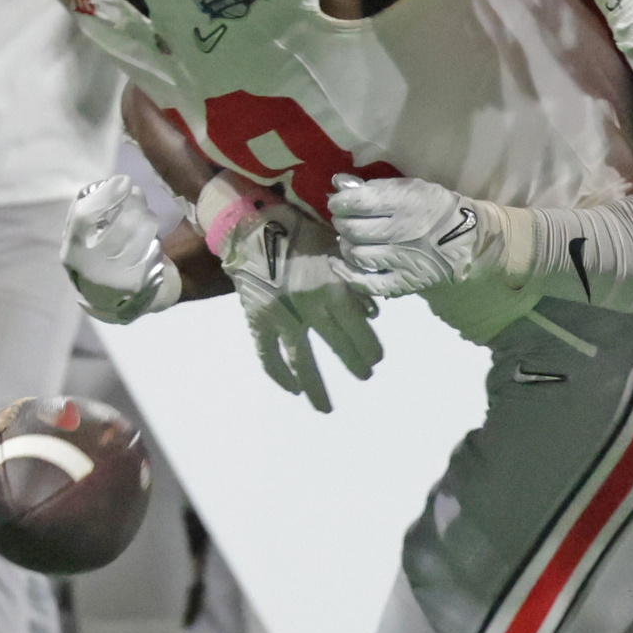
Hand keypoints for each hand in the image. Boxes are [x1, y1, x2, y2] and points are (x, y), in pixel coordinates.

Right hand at [61, 176, 177, 322]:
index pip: (85, 216)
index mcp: (71, 251)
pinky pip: (153, 251)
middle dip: (134, 203)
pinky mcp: (138, 284)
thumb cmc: (94, 258)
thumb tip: (111, 185)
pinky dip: (153, 240)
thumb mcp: (80, 240)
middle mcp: (91, 267)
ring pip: (142, 236)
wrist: (109, 302)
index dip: (106, 195)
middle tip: (137, 193)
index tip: (123, 180)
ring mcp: (116, 278)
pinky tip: (150, 240)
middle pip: (122, 224)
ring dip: (147, 219)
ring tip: (145, 215)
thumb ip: (88, 214)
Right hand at [221, 204, 381, 410]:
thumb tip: (374, 313)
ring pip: (303, 361)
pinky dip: (280, 374)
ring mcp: (284, 319)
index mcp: (335, 291)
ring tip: (325, 407)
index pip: (360, 330)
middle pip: (338, 347)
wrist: (256, 226)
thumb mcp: (339, 251)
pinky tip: (292, 388)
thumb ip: (356, 282)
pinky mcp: (259, 321)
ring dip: (316, 387)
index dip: (370, 348)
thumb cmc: (303, 233)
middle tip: (364, 376)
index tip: (377, 360)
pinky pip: (269, 355)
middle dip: (354, 365)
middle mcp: (313, 309)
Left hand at [329, 173, 493, 296]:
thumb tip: (341, 185)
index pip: (358, 202)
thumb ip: (378, 187)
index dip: (340, 202)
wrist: (469, 239)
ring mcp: (401, 260)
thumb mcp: (413, 187)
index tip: (337, 203)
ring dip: (346, 246)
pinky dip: (349, 275)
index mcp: (403, 204)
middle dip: (341, 223)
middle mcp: (400, 232)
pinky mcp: (404, 282)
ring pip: (356, 255)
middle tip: (344, 221)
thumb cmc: (437, 208)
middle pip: (352, 229)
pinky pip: (369, 284)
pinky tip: (340, 265)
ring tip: (350, 241)